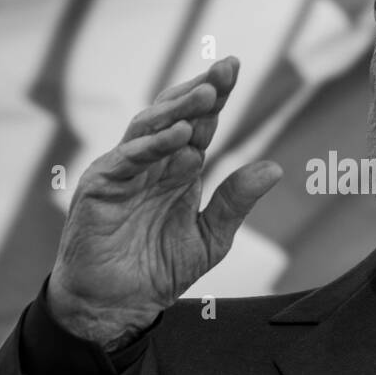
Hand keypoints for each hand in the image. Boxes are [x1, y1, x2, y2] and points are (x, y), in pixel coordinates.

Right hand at [47, 57, 281, 346]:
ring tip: (207, 95)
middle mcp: (151, 163)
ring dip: (178, 109)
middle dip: (201, 91)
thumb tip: (275, 168)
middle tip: (227, 68)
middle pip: (175, 116)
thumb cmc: (157, 271)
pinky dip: (152, 145)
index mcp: (178, 170)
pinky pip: (127, 158)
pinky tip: (178, 135)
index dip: (217, 97)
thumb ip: (236, 201)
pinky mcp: (100, 187)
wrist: (116, 306)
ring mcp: (123, 171)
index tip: (235, 69)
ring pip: (150, 127)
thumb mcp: (210, 237)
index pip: (200, 124)